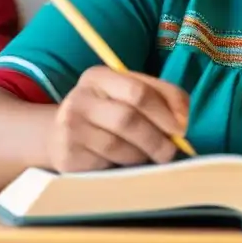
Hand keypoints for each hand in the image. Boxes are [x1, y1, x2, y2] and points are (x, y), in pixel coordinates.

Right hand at [47, 66, 189, 173]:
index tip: (182, 128)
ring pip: (119, 147)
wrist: (59, 134)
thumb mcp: (128, 92)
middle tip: (171, 151)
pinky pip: (106, 165)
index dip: (165, 111)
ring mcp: (70, 129)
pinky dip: (123, 166)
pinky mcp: (67, 156)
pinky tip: (124, 162)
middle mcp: (80, 99)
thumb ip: (160, 96)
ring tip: (148, 155)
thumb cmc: (107, 110)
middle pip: (128, 120)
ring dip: (142, 155)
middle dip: (157, 139)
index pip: (138, 91)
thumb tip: (183, 120)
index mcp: (98, 76)